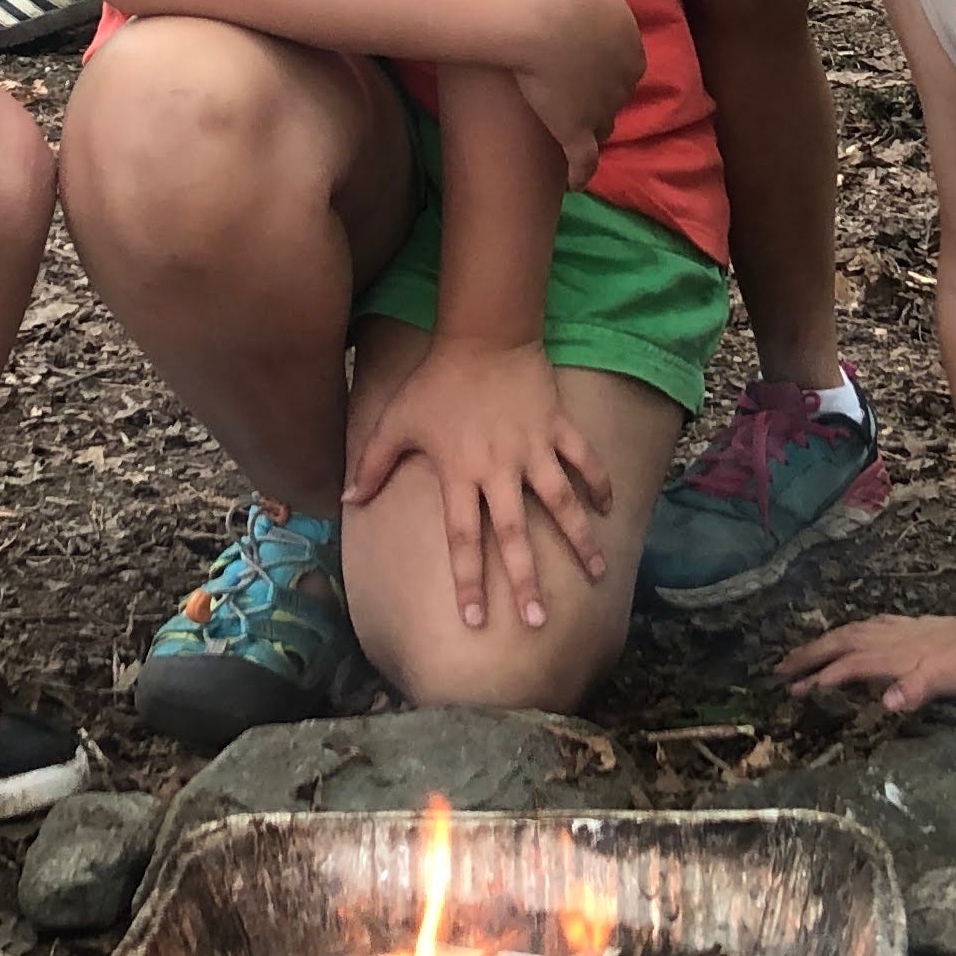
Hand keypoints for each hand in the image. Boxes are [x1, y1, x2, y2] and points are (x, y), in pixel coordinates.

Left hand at [344, 338, 610, 631]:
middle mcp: (499, 468)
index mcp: (459, 473)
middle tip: (539, 622)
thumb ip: (372, 463)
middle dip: (526, 580)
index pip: (462, 539)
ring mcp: (533, 448)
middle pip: (514, 534)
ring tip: (598, 574)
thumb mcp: (396, 420)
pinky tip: (609, 508)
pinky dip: (598, 481)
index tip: (475, 620)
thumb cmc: (436, 380)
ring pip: (561, 502)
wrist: (482, 333)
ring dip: (580, 539)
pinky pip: (584, 458)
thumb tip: (346, 500)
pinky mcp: (557, 426)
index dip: (468, 581)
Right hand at [509, 0, 645, 191]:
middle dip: (599, 97)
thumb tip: (593, 13)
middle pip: (614, 96)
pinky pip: (584, 160)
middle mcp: (624, 82)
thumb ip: (601, 10)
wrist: (544, 18)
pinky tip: (573, 184)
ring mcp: (602, 109)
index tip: (582, 67)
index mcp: (632, 48)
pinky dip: (581, 173)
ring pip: (602, 126)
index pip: (623, 67)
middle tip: (571, 94)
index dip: (603, 69)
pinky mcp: (577, 130)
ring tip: (574, 134)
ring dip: (591, 129)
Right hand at [779, 604, 955, 714]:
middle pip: (840, 644)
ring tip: (799, 656)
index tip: (794, 691)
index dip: (820, 677)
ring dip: (822, 644)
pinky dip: (847, 633)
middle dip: (808, 656)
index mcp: (894, 655)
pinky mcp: (908, 627)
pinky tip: (846, 637)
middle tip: (778, 670)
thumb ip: (921, 688)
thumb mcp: (955, 681)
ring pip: (850, 633)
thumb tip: (887, 701)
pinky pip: (865, 627)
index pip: (848, 666)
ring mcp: (898, 630)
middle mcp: (889, 639)